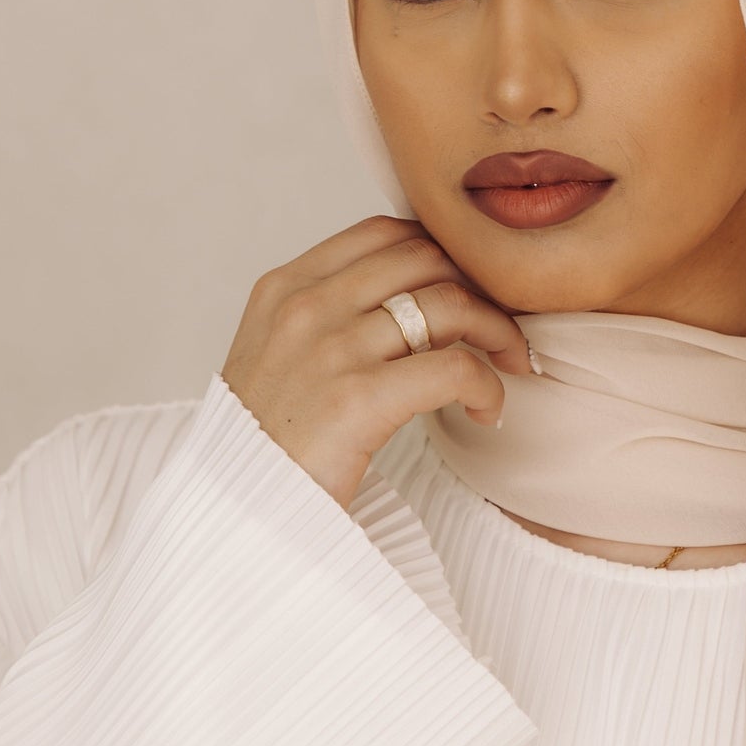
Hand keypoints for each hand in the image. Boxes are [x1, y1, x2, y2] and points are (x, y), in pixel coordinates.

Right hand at [220, 214, 532, 511]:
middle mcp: (304, 307)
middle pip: (424, 258)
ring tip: (510, 363)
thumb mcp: (278, 354)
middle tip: (499, 325)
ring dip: (498, 331)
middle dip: (478, 286)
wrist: (235, 513)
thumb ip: (328, 314)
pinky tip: (487, 410)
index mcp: (284, 288)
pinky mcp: (356, 400)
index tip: (468, 287)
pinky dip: (488, 386)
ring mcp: (329, 350)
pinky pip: (454, 368)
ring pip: (449, 304)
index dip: (441, 252)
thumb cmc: (269, 441)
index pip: (384, 233)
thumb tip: (411, 292)